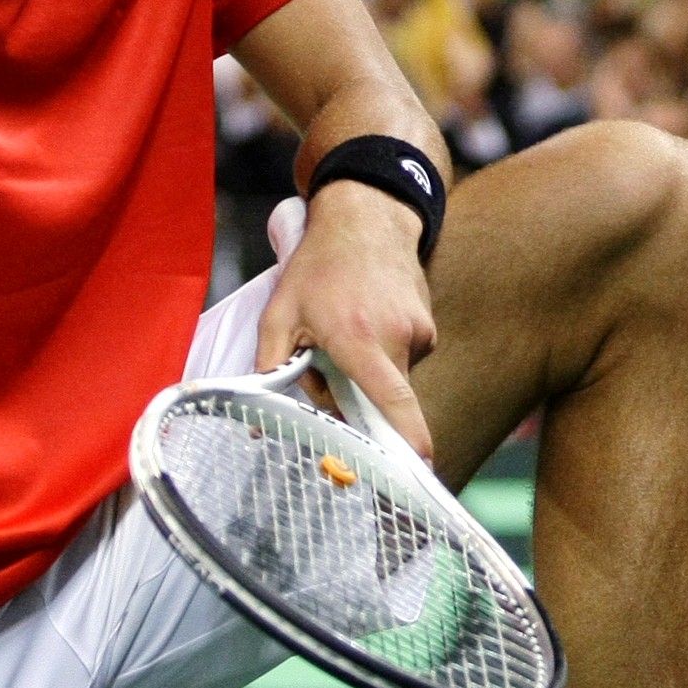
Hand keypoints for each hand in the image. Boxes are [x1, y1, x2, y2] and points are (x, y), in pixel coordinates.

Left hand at [253, 181, 440, 461]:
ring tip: (348, 330)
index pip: (392, 401)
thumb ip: (268, 367)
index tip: (420, 470)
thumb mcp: (279, 314)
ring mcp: (419, 331)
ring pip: (392, 379)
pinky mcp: (428, 327)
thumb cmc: (318, 267)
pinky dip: (384, 354)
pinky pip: (404, 360)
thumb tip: (259, 419)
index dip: (408, 441)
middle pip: (383, 398)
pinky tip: (368, 321)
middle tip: (329, 365)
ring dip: (369, 373)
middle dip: (357, 399)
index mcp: (359, 338)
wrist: (366, 218)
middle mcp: (397, 337)